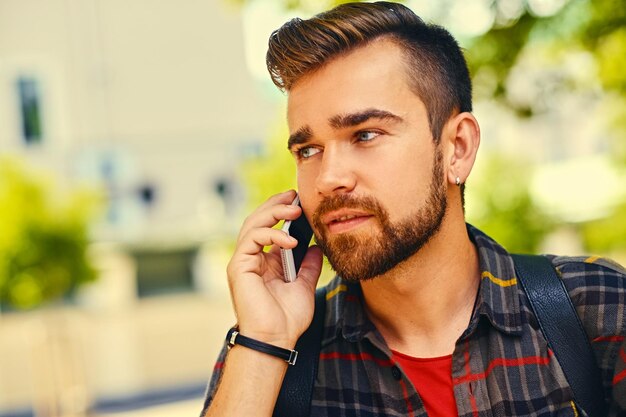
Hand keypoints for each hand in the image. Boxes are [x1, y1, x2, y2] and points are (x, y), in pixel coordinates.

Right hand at [226, 190, 322, 348]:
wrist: (277, 339)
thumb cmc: (287, 319)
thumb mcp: (304, 286)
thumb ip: (308, 266)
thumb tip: (315, 247)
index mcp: (264, 262)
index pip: (268, 227)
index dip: (280, 210)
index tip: (298, 200)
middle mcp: (251, 259)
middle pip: (257, 220)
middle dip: (275, 204)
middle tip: (294, 194)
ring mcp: (243, 261)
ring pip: (251, 224)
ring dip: (273, 212)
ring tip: (294, 209)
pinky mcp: (239, 266)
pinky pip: (252, 239)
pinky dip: (271, 234)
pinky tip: (291, 240)